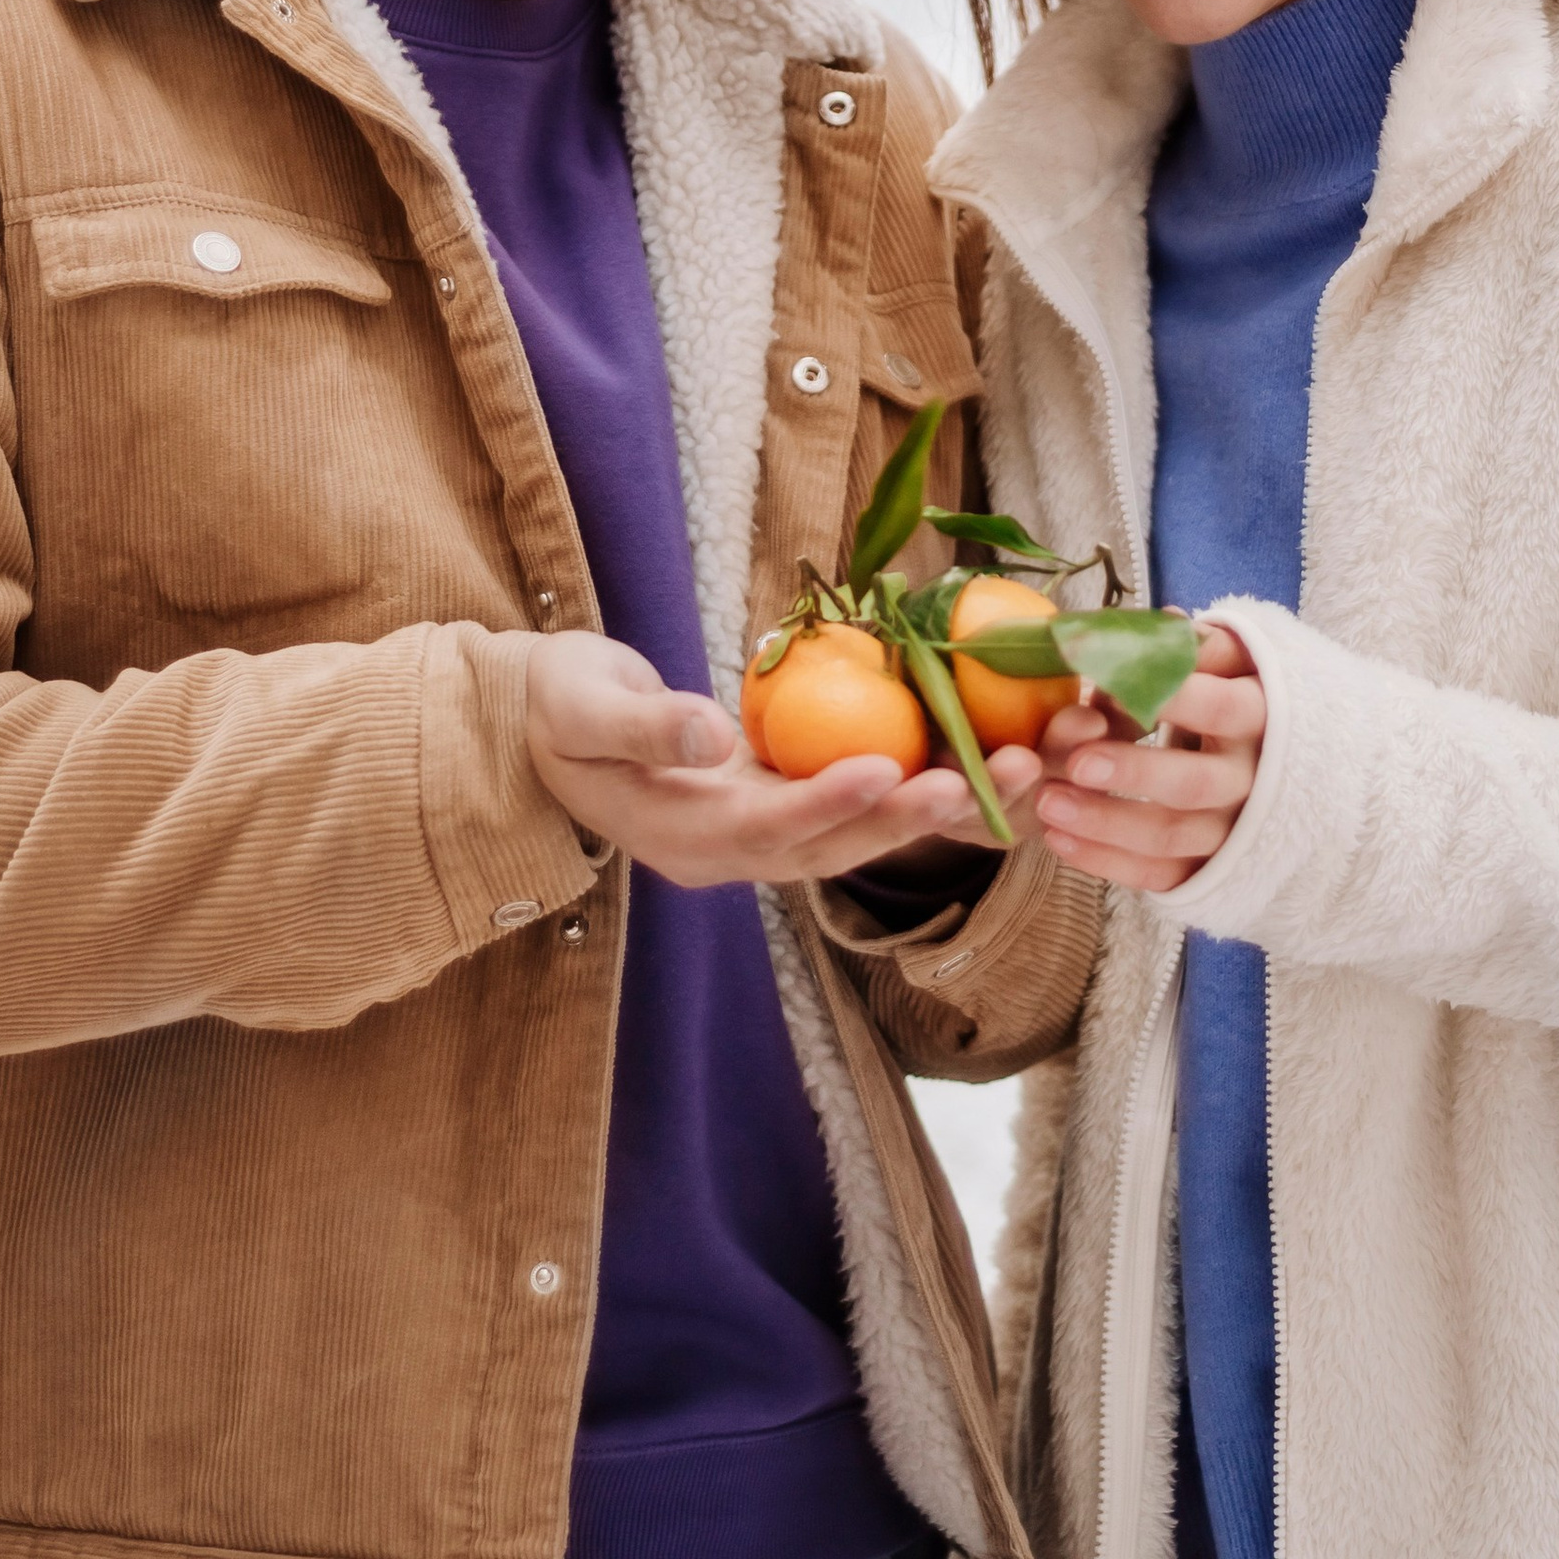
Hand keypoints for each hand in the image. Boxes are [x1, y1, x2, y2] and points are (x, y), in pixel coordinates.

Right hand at [524, 631, 1039, 888]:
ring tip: (1015, 772)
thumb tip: (708, 735)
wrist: (543, 725)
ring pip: (860, 829)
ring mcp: (761, 832)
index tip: (885, 767)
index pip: (766, 829)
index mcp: (681, 838)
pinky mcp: (782, 802)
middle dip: (912, 815)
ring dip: (938, 805)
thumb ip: (644, 726)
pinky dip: (916, 780)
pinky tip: (980, 752)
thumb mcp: (583, 707)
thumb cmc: (555, 706)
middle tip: (989, 781)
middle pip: (835, 845)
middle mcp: (732, 852)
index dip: (827, 802)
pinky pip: (858, 801)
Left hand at [1033, 622, 1263, 893]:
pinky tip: (1057, 839)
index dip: (1173, 698)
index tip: (1112, 684)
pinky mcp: (1206, 871)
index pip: (1222, 708)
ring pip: (1171, 837)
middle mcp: (1252, 783)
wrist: (1272, 766)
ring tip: (1045, 802)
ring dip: (1105, 822)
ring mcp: (1230, 833)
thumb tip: (1168, 622)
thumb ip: (1197, 648)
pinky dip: (1106, 861)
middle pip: (1194, 784)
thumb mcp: (1230, 665)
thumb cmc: (1234, 697)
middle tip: (1075, 762)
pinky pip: (1157, 876)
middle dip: (1133, 774)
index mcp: (1260, 720)